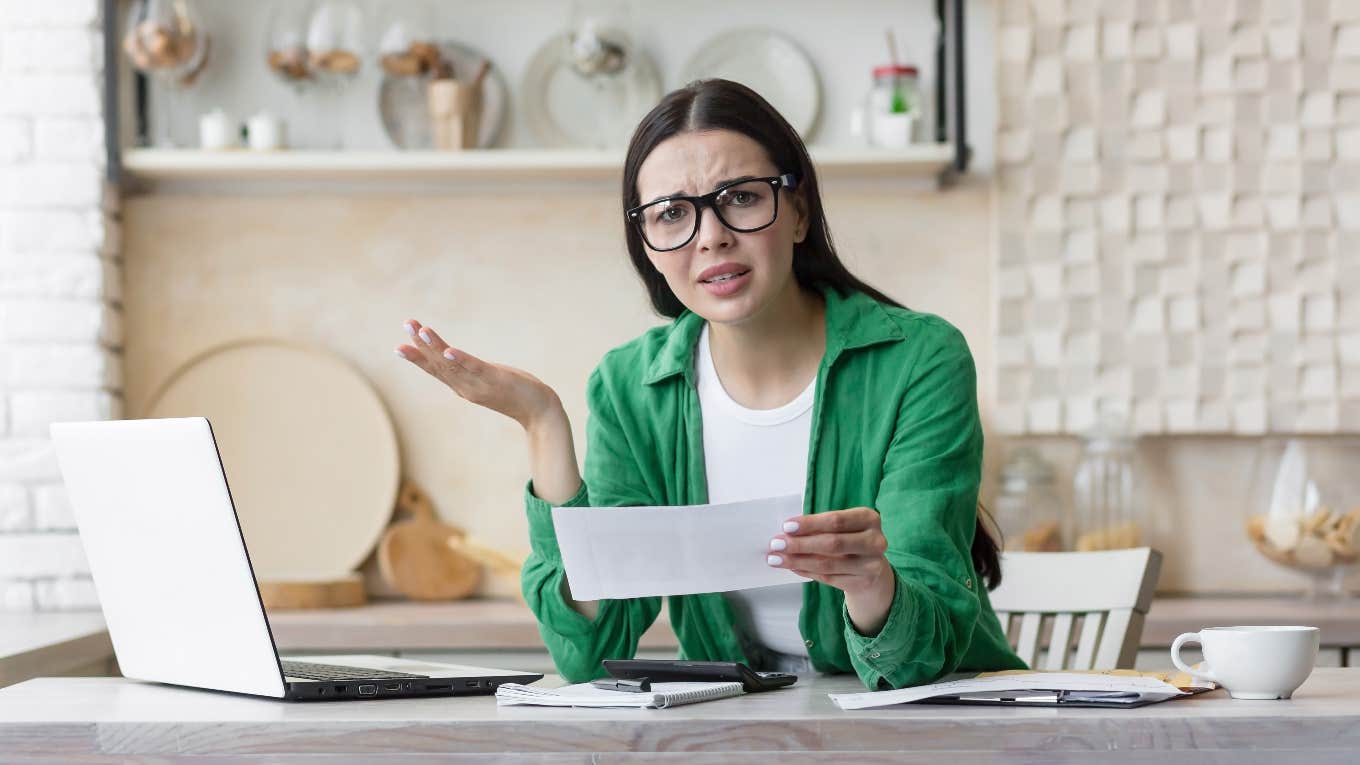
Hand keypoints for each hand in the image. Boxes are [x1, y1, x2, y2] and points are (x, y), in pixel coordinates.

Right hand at [395, 319, 558, 428]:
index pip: (436, 369)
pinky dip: (460, 359)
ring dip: (434, 346)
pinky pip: (474, 368)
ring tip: (420, 329)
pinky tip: (448, 350)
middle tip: (406, 325)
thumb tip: (460, 363)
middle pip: (437, 365)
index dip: (418, 357)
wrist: (539, 412)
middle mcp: (466, 387)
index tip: (400, 344)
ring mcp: (479, 384)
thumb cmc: (515, 394)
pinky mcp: (495, 379)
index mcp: (463, 386)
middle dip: (419, 345)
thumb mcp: (487, 382)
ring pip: (451, 364)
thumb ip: (472, 374)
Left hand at [766, 507, 895, 634]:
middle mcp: (875, 541)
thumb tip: (786, 532)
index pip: (836, 520)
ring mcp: (871, 565)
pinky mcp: (863, 583)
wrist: (874, 569)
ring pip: (827, 564)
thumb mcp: (843, 527)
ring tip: (777, 559)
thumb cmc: (850, 539)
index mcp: (869, 518)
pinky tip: (792, 567)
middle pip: (832, 543)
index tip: (786, 526)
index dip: (810, 524)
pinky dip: (806, 572)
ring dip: (797, 561)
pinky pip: (828, 578)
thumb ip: (820, 527)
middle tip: (775, 544)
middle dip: (799, 544)